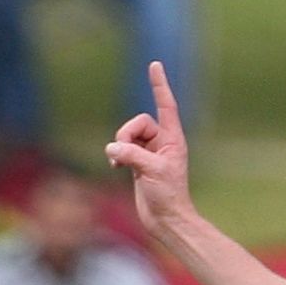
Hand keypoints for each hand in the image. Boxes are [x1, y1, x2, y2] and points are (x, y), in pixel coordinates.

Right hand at [106, 62, 194, 236]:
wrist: (166, 219)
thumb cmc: (168, 196)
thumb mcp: (151, 171)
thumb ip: (131, 155)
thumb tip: (112, 148)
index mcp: (173, 139)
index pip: (165, 105)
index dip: (159, 85)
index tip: (155, 64)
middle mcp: (162, 142)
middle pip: (137, 122)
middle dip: (126, 135)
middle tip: (127, 155)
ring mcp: (149, 152)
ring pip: (125, 134)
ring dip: (120, 147)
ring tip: (121, 165)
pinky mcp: (138, 162)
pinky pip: (120, 147)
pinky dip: (115, 154)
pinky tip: (115, 167)